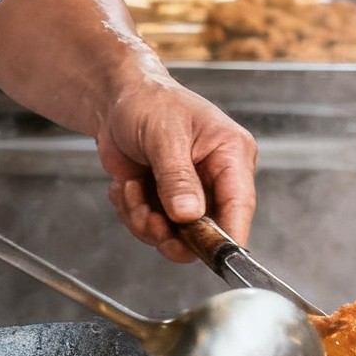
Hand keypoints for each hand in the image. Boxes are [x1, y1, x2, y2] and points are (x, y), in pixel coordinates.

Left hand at [96, 75, 256, 262]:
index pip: (240, 205)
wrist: (116, 99)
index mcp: (232, 154)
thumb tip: (189, 215)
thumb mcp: (164, 136)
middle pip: (208, 230)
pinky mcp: (167, 202)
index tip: (208, 255)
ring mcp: (192, 193)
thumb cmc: (148, 102)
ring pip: (176, 236)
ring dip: (145, 220)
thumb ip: (177, 177)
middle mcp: (217, 178)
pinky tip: (127, 185)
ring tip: (130, 189)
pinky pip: (153, 229)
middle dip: (172, 231)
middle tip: (148, 218)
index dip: (227, 236)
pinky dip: (134, 213)